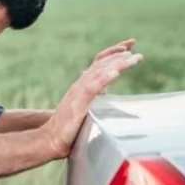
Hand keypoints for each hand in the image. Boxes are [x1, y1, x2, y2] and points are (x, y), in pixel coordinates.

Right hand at [42, 39, 141, 158]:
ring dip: (117, 63)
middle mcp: (80, 84)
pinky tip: (116, 72)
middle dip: (119, 53)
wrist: (50, 138)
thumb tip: (105, 94)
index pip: (99, 63)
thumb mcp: (85, 109)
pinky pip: (93, 87)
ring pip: (100, 72)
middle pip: (101, 63)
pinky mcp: (78, 103)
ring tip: (132, 57)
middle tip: (135, 46)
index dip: (113, 53)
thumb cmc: (68, 128)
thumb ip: (93, 99)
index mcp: (83, 85)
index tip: (129, 46)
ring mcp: (78, 92)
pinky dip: (105, 78)